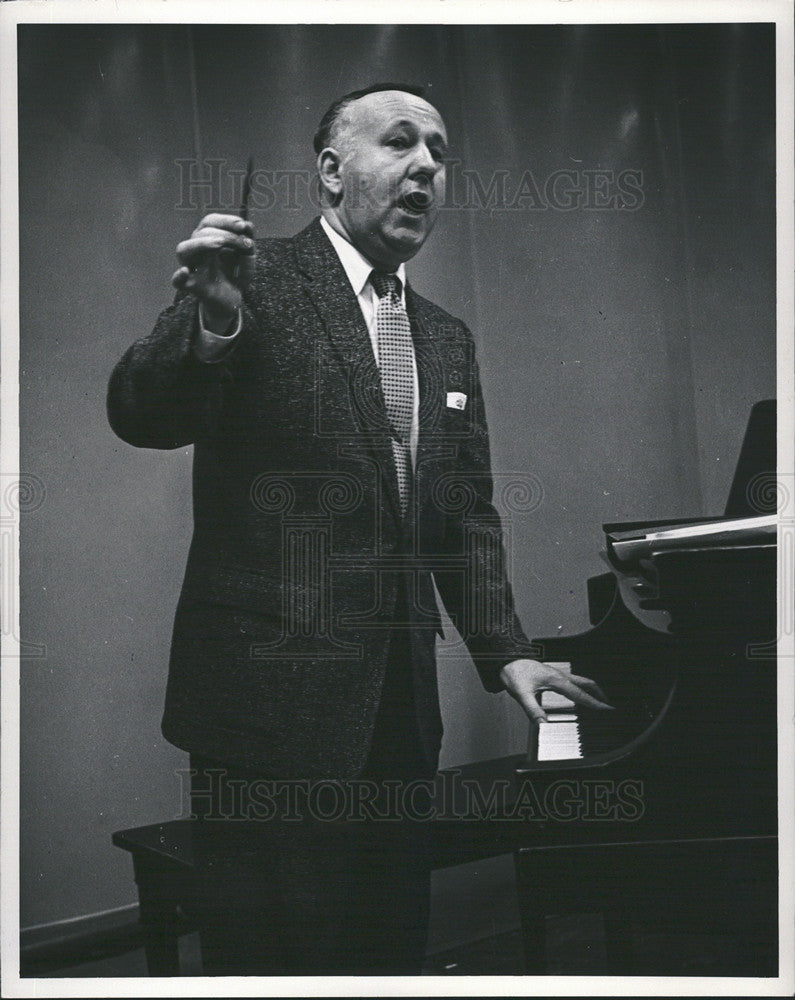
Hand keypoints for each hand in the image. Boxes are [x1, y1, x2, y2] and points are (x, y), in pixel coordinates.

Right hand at [172, 214, 255, 330]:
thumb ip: (248, 242)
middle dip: (226, 235)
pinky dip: (178, 276)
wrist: (232, 301)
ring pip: (184, 250)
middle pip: (201, 232)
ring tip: (219, 244)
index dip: (225, 221)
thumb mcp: (247, 257)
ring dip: (202, 243)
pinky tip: (186, 271)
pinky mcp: (192, 287)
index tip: (243, 226)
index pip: (209, 222)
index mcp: (207, 239)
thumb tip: (248, 226)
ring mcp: (192, 267)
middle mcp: (196, 250)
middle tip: (246, 244)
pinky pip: (177, 282)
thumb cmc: (235, 275)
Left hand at [499, 658, 612, 723]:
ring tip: (599, 699)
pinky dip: (582, 688)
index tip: (607, 710)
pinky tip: (578, 694)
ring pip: (581, 680)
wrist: (505, 659)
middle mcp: (560, 675)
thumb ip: (532, 710)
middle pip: (587, 684)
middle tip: (609, 705)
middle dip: (600, 694)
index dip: (595, 703)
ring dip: (592, 690)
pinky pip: (573, 680)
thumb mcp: (521, 694)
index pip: (581, 695)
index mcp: (557, 680)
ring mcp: (557, 673)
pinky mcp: (552, 674)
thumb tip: (543, 724)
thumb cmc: (513, 672)